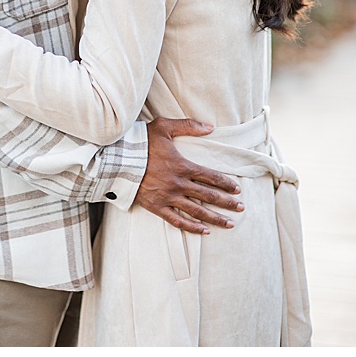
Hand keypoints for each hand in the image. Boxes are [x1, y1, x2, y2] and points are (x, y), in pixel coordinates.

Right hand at [135, 117, 244, 233]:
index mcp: (182, 166)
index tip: (237, 190)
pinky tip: (203, 231)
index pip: (211, 177)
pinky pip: (177, 220)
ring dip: (215, 218)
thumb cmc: (138, 142)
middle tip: (240, 208)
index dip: (226, 184)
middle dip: (227, 202)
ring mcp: (167, 196)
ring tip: (229, 224)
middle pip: (208, 196)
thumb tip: (210, 127)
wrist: (115, 160)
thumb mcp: (163, 127)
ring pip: (197, 211)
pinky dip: (191, 227)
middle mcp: (178, 184)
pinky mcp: (156, 206)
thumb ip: (188, 125)